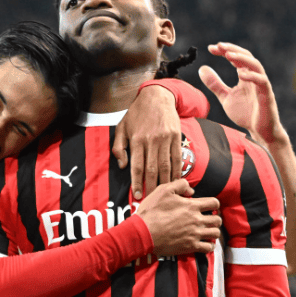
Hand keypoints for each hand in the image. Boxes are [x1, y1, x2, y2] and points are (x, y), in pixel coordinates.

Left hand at [113, 85, 181, 199]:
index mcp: (137, 140)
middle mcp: (151, 141)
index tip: (137, 196)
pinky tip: (175, 181)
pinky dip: (177, 171)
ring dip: (165, 182)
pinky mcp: (176, 137)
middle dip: (151, 187)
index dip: (137, 183)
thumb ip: (118, 147)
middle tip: (151, 200)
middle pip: (152, 170)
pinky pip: (177, 158)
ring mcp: (165, 139)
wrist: (157, 96)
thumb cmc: (137, 113)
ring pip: (166, 166)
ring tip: (164, 194)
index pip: (136, 167)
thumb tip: (122, 166)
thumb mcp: (122, 127)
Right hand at [135, 179, 221, 255]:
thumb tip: (191, 191)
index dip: (214, 204)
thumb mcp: (163, 190)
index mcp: (192, 206)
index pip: (214, 203)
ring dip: (213, 231)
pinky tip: (204, 243)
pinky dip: (209, 246)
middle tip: (208, 219)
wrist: (143, 232)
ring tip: (207, 231)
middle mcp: (196, 220)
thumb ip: (180, 185)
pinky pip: (208, 248)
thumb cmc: (152, 211)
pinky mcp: (190, 247)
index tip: (209, 207)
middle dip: (214, 218)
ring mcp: (194, 234)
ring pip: (215, 234)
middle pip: (217, 220)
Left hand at [198, 42, 287, 145]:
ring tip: (229, 55)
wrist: (258, 132)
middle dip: (232, 49)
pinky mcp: (267, 95)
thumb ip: (215, 84)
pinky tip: (241, 73)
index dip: (224, 51)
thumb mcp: (225, 97)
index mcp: (245, 76)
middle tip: (219, 45)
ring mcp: (261, 85)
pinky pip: (262, 81)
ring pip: (256, 65)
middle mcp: (254, 77)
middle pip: (246, 56)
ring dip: (242, 58)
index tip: (211, 48)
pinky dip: (252, 76)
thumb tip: (202, 68)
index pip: (236, 58)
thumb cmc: (245, 114)